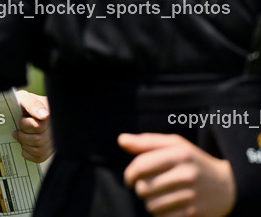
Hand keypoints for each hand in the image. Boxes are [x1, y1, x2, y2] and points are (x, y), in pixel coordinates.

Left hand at [12, 90, 51, 161]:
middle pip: (37, 140)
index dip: (25, 124)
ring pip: (38, 150)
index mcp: (50, 113)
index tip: (22, 118)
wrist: (23, 109)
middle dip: (23, 135)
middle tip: (19, 129)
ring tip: (21, 136)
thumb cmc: (23, 103)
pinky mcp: (49, 149)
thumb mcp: (25, 98)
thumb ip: (33, 104)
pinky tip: (25, 145)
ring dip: (25, 144)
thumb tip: (44, 115)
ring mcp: (53, 139)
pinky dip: (28, 153)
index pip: (37, 126)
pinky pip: (39, 158)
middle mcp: (55, 128)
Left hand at [119, 133, 234, 215]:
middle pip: (143, 188)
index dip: (129, 174)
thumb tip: (121, 140)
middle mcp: (186, 175)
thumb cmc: (194, 162)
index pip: (141, 166)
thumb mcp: (175, 146)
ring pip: (152, 206)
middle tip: (149, 187)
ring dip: (150, 203)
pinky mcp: (195, 214)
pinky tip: (169, 206)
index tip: (129, 179)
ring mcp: (192, 196)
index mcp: (179, 154)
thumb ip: (147, 142)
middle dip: (140, 189)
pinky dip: (161, 214)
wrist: (229, 186)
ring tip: (160, 196)